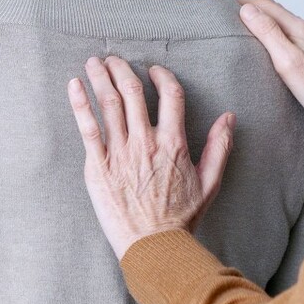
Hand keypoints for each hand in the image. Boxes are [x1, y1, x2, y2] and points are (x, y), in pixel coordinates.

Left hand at [67, 55, 235, 259]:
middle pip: (132, 93)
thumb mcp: (210, 182)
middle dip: (121, 69)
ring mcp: (120, 154)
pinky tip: (74, 85)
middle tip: (113, 58)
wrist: (154, 246)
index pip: (170, 95)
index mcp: (173, 143)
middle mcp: (145, 143)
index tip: (152, 70)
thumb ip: (220, 147)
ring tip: (93, 62)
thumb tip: (229, 118)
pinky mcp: (98, 167)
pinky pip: (88, 129)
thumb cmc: (181, 217)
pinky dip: (79, 104)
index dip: (161, 76)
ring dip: (99, 78)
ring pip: (108, 105)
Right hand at [237, 0, 303, 142]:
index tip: (226, 8)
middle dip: (255, 11)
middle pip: (278, 12)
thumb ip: (268, 33)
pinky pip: (299, 39)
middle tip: (234, 19)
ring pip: (289, 26)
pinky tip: (281, 51)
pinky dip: (283, 37)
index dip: (244, 2)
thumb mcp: (287, 61)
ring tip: (253, 33)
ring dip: (269, 24)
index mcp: (300, 29)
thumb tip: (247, 10)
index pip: (266, 4)